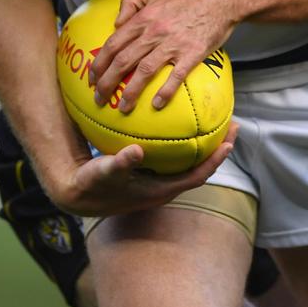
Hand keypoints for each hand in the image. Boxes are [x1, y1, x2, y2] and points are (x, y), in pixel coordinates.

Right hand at [56, 121, 237, 216]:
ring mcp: (158, 178)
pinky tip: (178, 115)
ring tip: (213, 116)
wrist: (77, 191)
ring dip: (202, 141)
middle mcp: (164, 185)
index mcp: (160, 190)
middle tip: (230, 123)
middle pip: (199, 165)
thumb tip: (136, 151)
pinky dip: (180, 136)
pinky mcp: (149, 169)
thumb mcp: (104, 172)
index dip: (214, 160)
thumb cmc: (93, 184)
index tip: (230, 142)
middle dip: (216, 146)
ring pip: (187, 159)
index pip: (196, 176)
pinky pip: (172, 152)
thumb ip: (120, 164)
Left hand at [91, 0, 239, 112]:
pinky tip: (157, 104)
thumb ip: (131, 1)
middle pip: (123, 61)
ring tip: (123, 107)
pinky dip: (165, 92)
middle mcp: (153, 32)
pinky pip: (175, 76)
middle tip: (99, 98)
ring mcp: (172, 44)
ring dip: (130, 92)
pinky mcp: (191, 53)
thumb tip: (117, 22)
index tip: (92, 78)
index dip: (100, 62)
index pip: (114, 44)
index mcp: (144, 18)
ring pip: (144, 71)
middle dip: (107, 83)